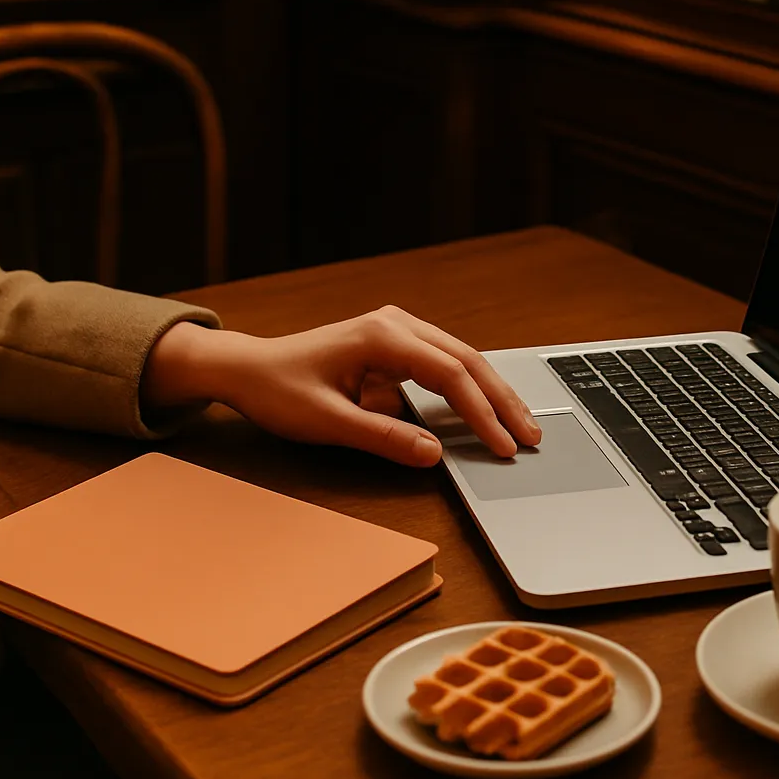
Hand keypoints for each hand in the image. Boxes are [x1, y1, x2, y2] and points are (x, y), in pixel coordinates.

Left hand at [141, 306, 541, 466]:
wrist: (247, 368)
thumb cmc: (278, 389)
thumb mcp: (326, 421)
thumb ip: (383, 437)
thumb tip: (434, 454)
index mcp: (382, 335)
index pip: (450, 375)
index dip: (481, 414)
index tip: (503, 446)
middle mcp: (396, 324)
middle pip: (468, 361)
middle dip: (502, 401)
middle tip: (532, 437)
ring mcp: (397, 330)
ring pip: (461, 360)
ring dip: (491, 394)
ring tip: (519, 427)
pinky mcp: (395, 345)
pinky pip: (443, 366)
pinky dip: (469, 390)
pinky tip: (486, 414)